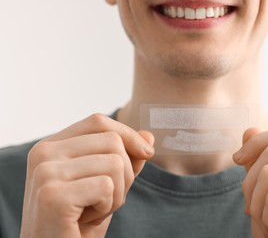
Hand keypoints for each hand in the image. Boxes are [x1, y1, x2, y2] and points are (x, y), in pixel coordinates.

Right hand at [20, 114, 154, 237]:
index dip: (129, 134)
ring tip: (93, 210)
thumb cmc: (78, 221)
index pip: (98, 122)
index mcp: (51, 146)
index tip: (147, 153)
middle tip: (105, 199)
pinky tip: (85, 219)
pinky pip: (106, 186)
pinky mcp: (52, 195)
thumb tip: (149, 135)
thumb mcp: (106, 184)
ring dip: (116, 194)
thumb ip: (125, 159)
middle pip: (112, 140)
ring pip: (115, 163)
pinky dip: (107, 207)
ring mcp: (45, 173)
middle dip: (125, 173)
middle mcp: (43, 153)